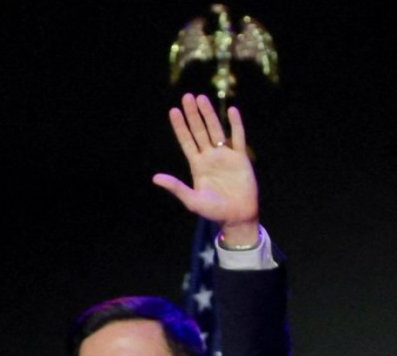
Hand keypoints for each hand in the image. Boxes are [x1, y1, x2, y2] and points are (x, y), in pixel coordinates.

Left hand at [153, 93, 259, 245]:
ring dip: (209, 114)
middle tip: (187, 96)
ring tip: (201, 98)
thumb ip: (176, 187)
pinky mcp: (240, 159)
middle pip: (199, 130)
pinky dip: (236, 125)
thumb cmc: (214, 212)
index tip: (174, 111)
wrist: (237, 217)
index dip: (180, 126)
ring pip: (216, 130)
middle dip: (193, 114)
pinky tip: (232, 111)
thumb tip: (155, 178)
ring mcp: (225, 156)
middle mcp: (210, 157)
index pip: (186, 141)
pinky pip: (238, 138)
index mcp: (197, 165)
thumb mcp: (192, 200)